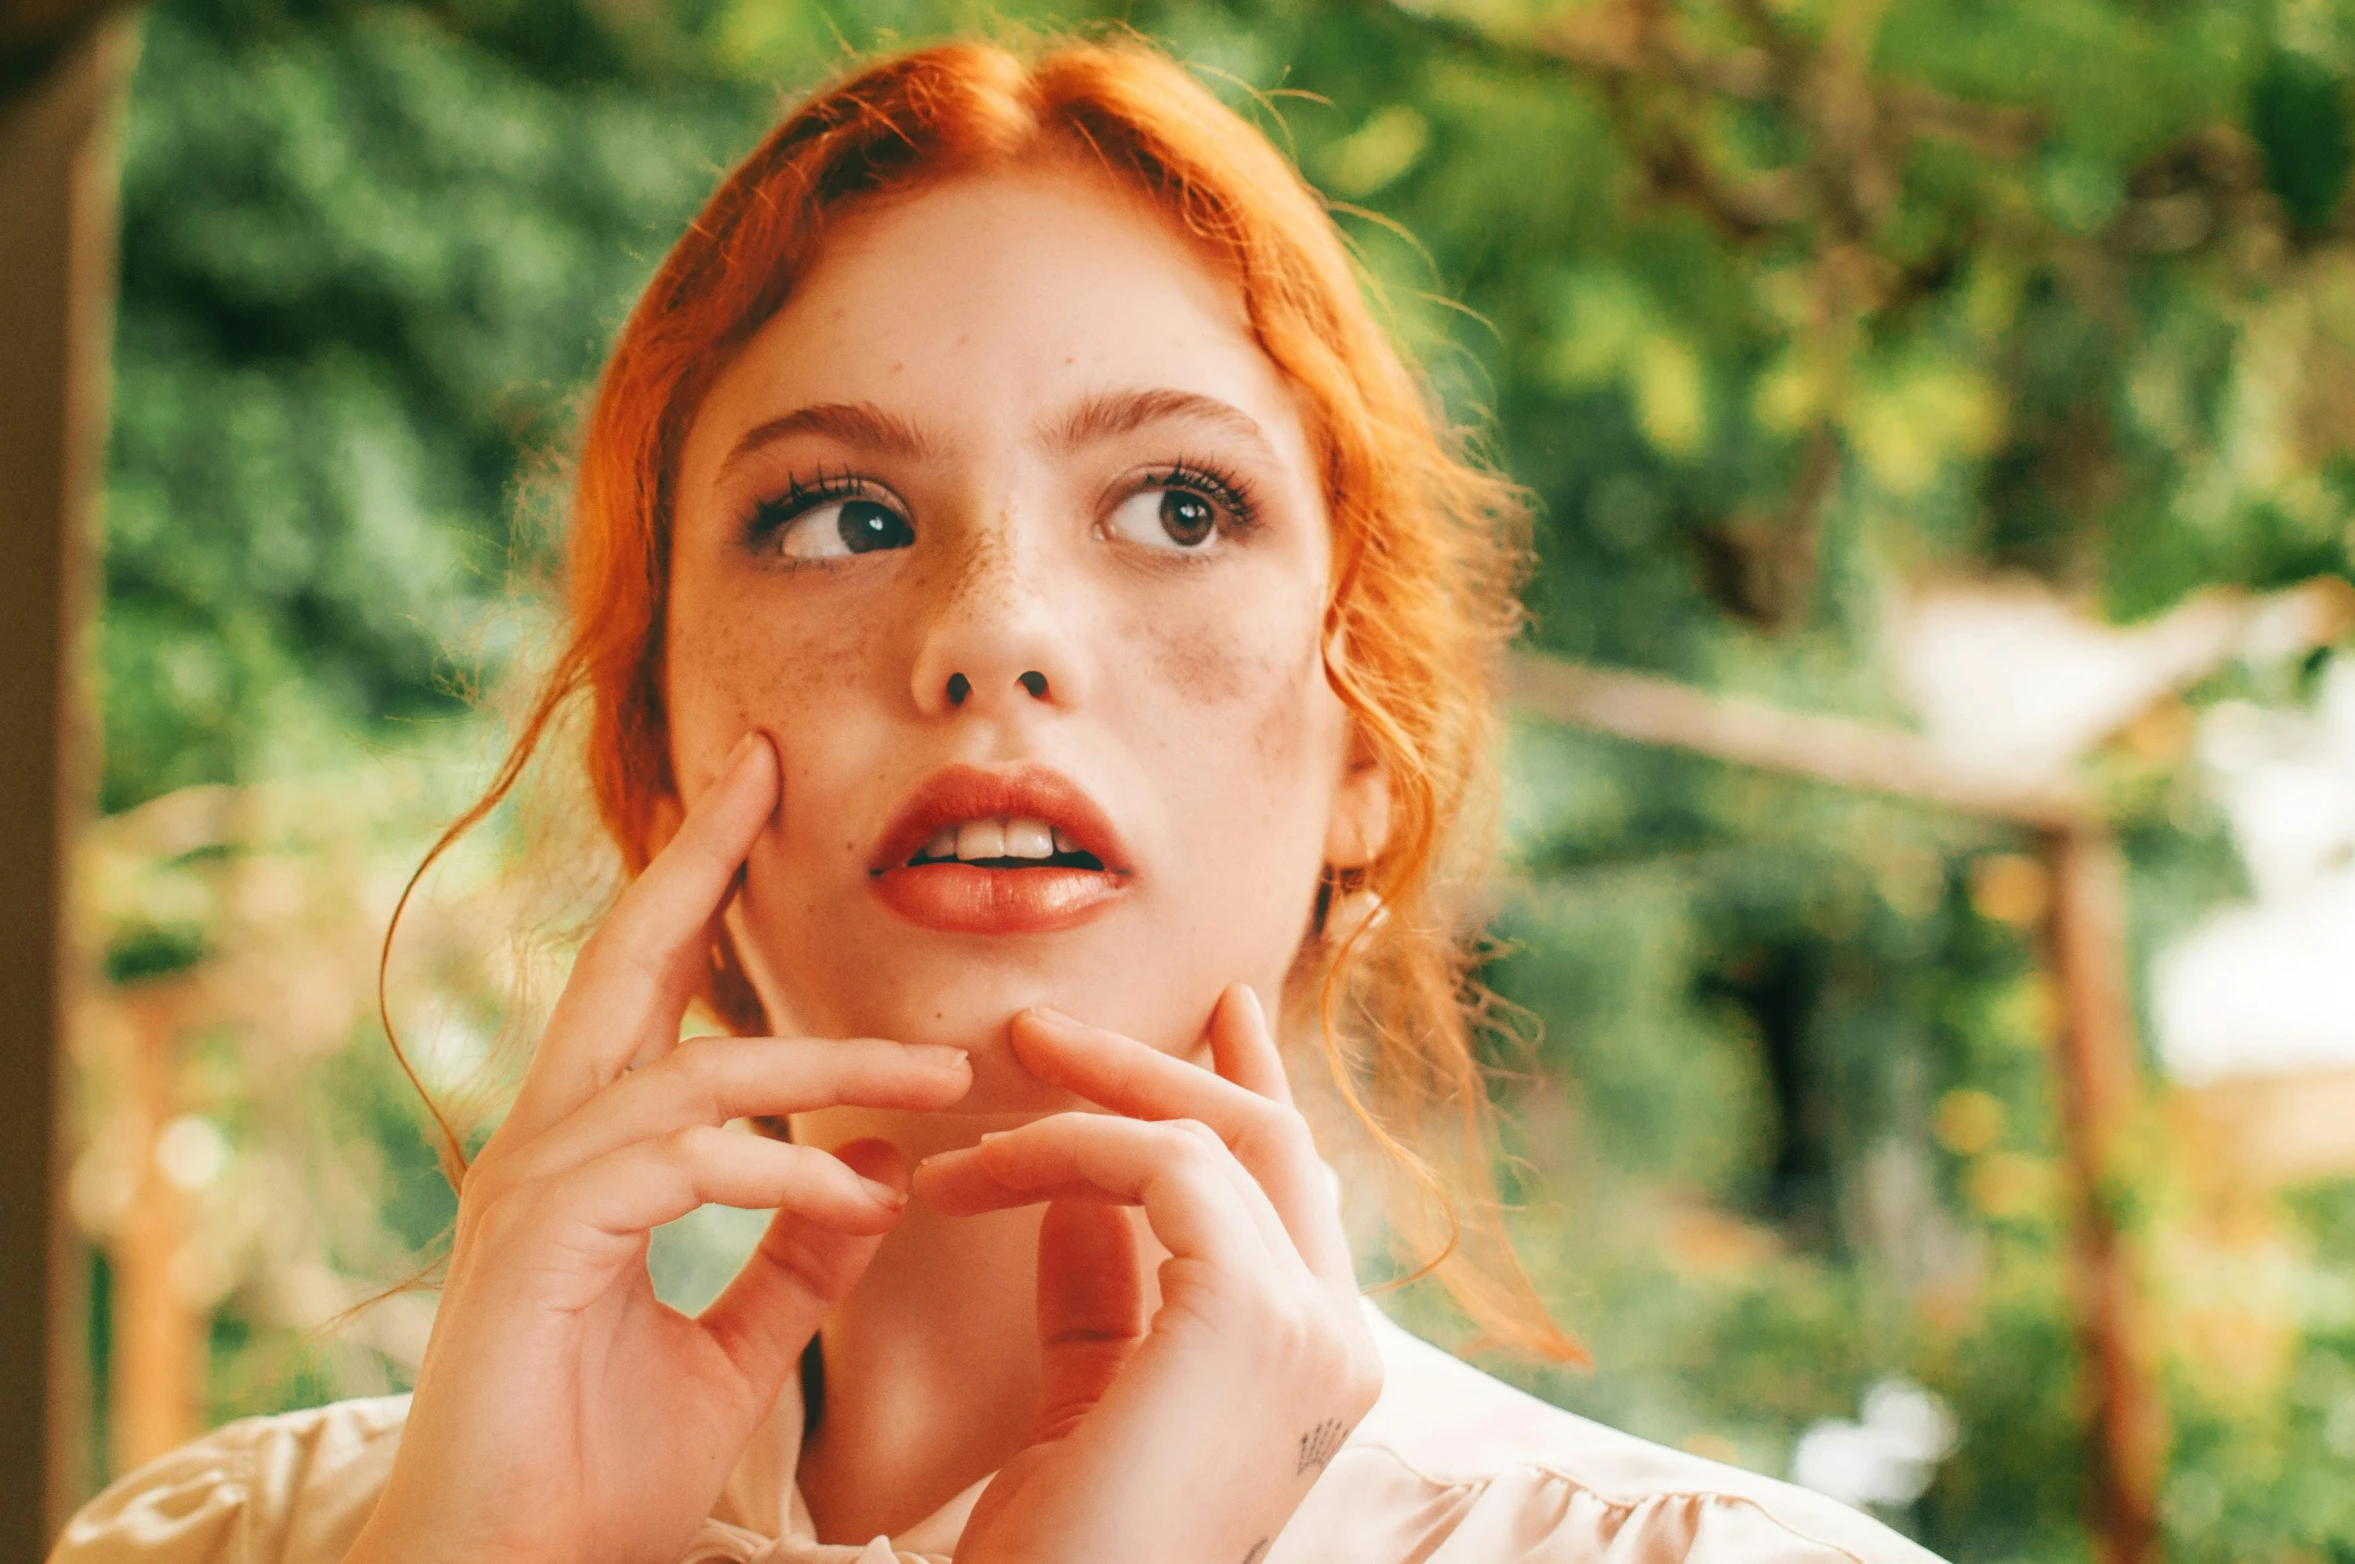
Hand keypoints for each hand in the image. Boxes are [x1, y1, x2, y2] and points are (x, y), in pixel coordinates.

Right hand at [346, 734, 973, 1563]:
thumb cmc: (594, 1475)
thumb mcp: (733, 1351)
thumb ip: (797, 1260)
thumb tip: (882, 1180)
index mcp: (589, 1158)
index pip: (652, 998)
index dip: (700, 897)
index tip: (760, 810)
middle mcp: (548, 1148)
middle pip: (626, 963)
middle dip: (697, 858)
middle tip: (765, 763)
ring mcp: (533, 1188)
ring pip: (694, 1069)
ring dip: (828, 1064)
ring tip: (941, 1079)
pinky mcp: (540, 1242)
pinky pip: (686, 1165)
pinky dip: (788, 1172)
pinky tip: (865, 1192)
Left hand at [914, 989, 1381, 1563]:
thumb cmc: (1060, 1553)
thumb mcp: (1089, 1399)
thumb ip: (1104, 1295)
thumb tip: (1080, 1194)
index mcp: (1314, 1367)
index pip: (1295, 1195)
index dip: (1253, 1091)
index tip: (1222, 1013)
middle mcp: (1338, 1343)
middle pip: (1270, 1145)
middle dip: (1163, 1065)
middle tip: (1045, 1026)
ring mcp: (1311, 1328)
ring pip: (1209, 1138)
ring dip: (1079, 1103)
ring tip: (969, 1112)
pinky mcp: (1253, 1310)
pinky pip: (1160, 1163)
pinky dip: (1058, 1149)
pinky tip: (969, 1178)